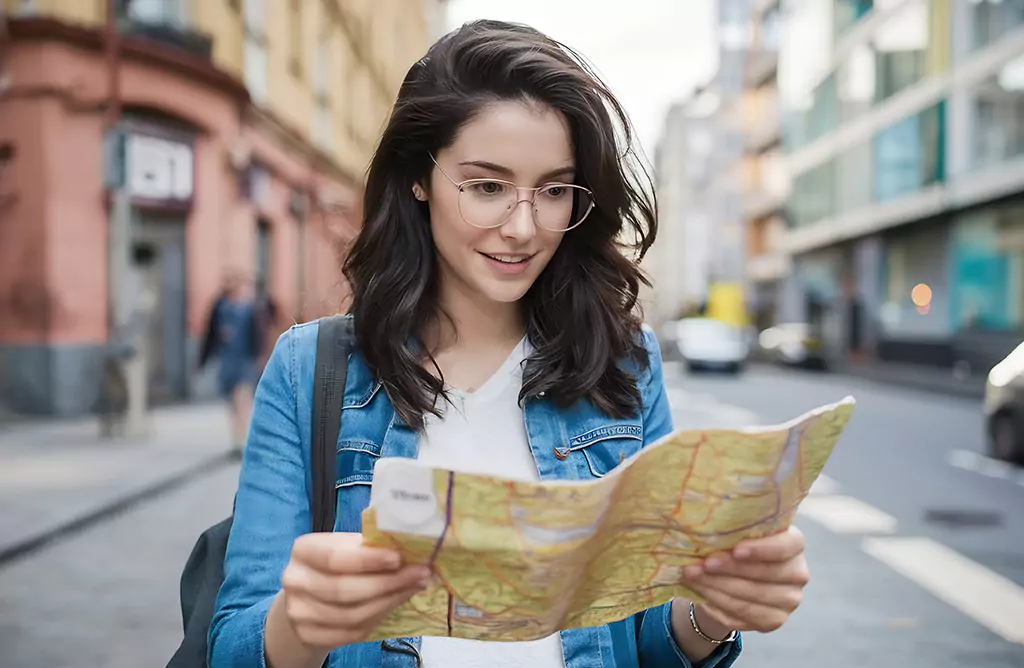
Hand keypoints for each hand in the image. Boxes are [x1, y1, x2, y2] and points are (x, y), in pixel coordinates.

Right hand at [278, 532, 431, 649]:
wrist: (308, 598)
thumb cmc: (335, 566)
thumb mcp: (346, 548)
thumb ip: (368, 547)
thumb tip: (410, 548)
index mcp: (304, 550)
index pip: (335, 557)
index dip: (368, 560)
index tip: (399, 558)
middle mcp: (295, 580)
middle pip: (345, 589)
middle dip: (388, 583)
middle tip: (420, 575)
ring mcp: (298, 612)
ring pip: (352, 614)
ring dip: (389, 601)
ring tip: (413, 589)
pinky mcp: (308, 636)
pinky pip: (351, 633)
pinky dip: (378, 619)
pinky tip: (394, 605)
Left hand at [684, 525, 809, 633]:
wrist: (737, 577)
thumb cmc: (736, 545)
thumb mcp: (737, 533)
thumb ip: (731, 531)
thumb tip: (705, 533)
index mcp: (794, 544)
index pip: (786, 546)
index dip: (761, 550)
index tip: (736, 550)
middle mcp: (797, 573)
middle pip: (763, 574)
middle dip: (727, 570)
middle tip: (698, 565)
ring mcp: (789, 599)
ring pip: (750, 598)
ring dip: (716, 588)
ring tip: (692, 578)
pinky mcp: (775, 620)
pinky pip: (744, 616)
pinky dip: (719, 606)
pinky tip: (702, 597)